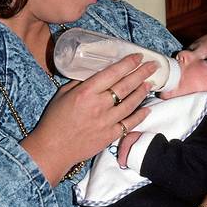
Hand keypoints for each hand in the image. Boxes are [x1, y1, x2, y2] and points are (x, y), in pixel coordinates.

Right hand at [22, 54, 157, 185]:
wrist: (53, 149)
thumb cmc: (54, 120)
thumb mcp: (62, 94)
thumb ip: (80, 83)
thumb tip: (95, 74)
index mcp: (86, 92)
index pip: (112, 73)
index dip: (128, 63)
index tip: (138, 56)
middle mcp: (99, 105)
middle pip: (125, 86)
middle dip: (141, 73)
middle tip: (153, 65)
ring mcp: (106, 121)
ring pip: (131, 103)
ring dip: (142, 92)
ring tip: (150, 83)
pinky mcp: (110, 136)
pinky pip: (129, 124)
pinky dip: (140, 116)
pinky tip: (147, 109)